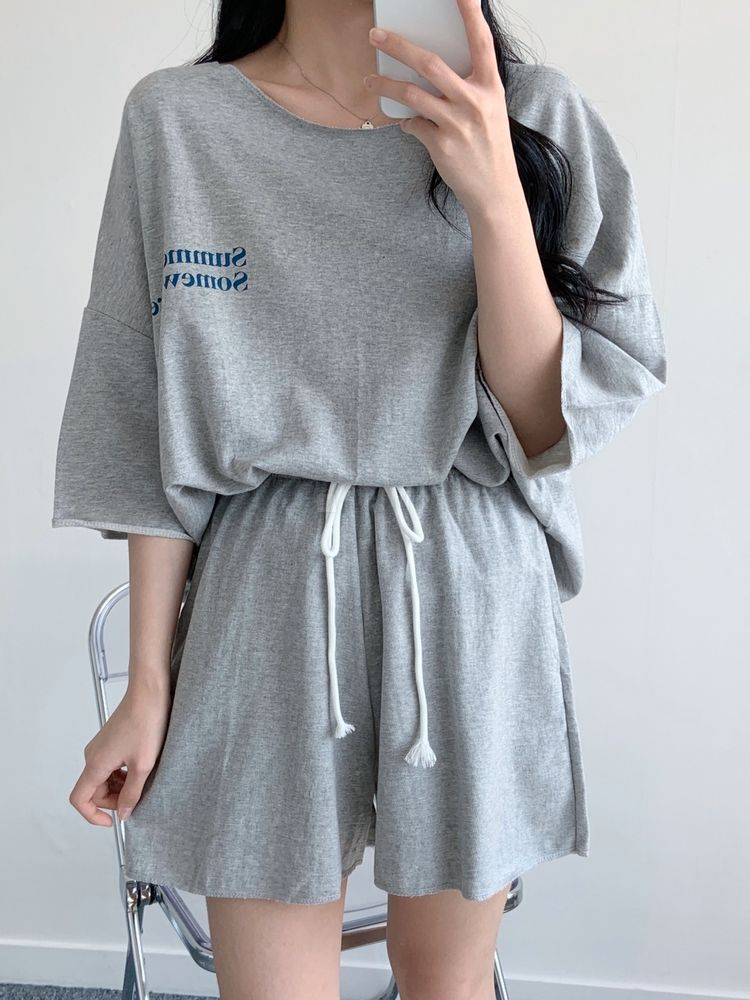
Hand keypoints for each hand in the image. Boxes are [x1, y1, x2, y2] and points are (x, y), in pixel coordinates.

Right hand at [68, 680, 171, 825]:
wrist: (149, 693)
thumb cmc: (147, 723)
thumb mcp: (143, 765)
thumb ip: (132, 793)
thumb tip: (123, 813)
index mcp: (96, 764)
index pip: (79, 800)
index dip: (92, 816)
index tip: (112, 821)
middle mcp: (93, 756)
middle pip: (93, 791)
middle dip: (112, 801)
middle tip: (136, 799)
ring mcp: (100, 748)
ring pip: (102, 779)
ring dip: (119, 787)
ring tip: (141, 782)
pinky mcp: (109, 741)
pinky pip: (109, 766)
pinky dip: (121, 774)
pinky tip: (139, 769)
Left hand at [365, 0, 520, 217]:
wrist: (494, 190)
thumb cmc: (489, 147)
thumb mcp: (489, 110)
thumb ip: (467, 88)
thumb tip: (430, 71)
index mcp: (490, 86)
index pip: (481, 40)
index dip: (470, 13)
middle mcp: (474, 100)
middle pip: (430, 63)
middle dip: (398, 46)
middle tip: (376, 36)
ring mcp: (456, 122)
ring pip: (411, 94)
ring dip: (385, 86)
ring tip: (370, 82)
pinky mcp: (441, 143)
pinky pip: (413, 125)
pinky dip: (406, 123)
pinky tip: (407, 124)